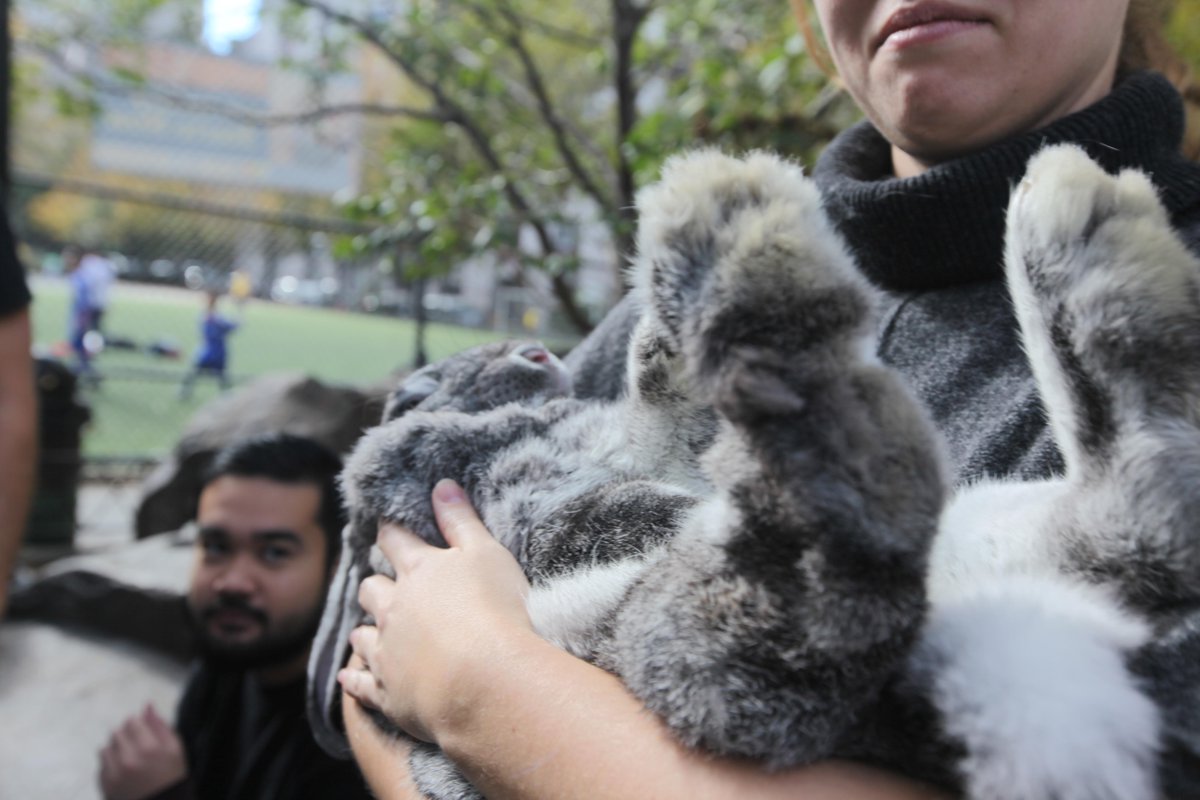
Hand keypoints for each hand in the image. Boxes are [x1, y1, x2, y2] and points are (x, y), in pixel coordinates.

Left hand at [98, 704, 186, 799]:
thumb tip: (147, 706)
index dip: (139, 726)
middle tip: (138, 748)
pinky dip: (110, 765)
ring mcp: (114, 774)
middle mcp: (129, 760)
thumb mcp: (175, 750)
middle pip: (117, 733)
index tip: (145, 735)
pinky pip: (101, 765)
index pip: (132, 722)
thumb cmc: (172, 777)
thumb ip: (161, 726)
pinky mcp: (105, 785)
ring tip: (130, 760)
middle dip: (126, 736)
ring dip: (116, 750)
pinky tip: (124, 772)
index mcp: (149, 748)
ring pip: (106, 748)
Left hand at [338, 478, 532, 742]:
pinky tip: (347, 679)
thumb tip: (442, 485)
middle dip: (376, 584)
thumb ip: (461, 520)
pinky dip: (354, 679)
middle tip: (385, 584)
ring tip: (368, 630)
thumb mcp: (486, 554)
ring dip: (365, 630)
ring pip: (362, 636)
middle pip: (371, 588)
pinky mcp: (387, 692)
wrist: (485, 682)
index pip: (395, 539)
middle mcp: (393, 608)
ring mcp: (387, 651)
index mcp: (418, 570)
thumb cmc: (494, 611)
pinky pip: (360, 684)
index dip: (391, 530)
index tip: (389, 527)